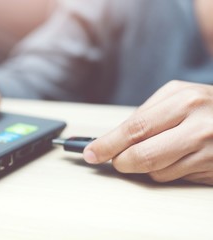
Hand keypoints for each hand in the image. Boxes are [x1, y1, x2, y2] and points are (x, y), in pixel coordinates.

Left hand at [83, 80, 212, 184]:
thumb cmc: (206, 106)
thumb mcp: (178, 96)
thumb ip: (147, 114)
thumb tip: (112, 139)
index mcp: (184, 100)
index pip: (135, 127)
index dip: (108, 143)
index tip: (90, 153)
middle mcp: (198, 125)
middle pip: (143, 154)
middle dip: (120, 161)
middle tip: (113, 161)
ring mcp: (209, 150)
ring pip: (156, 172)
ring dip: (145, 167)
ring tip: (157, 150)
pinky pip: (175, 178)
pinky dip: (165, 171)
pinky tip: (176, 157)